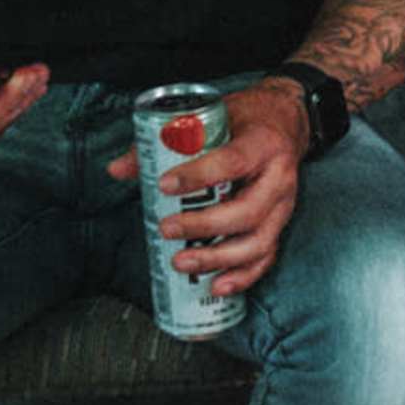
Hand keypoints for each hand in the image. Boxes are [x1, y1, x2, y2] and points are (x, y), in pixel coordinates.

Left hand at [106, 77, 305, 298]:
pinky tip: (216, 286)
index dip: (200, 175)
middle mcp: (278, 179)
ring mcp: (282, 207)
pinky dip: (242, 276)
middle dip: (204, 225)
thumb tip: (118, 169)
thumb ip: (163, 143)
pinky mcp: (280, 226)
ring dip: (219, 258)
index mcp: (263, 144)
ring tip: (182, 262)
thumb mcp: (211, 119)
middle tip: (167, 229)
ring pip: (258, 241)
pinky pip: (265, 257)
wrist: (287, 124)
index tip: (164, 184)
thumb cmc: (245, 121)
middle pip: (247, 211)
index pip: (233, 161)